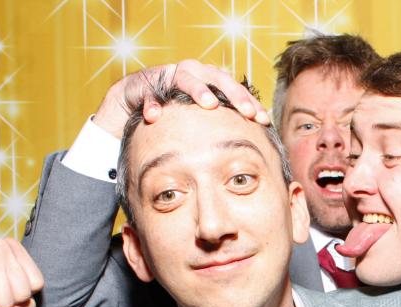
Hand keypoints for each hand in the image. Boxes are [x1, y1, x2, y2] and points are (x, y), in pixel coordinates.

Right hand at [92, 59, 269, 137]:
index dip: (250, 102)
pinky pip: (149, 94)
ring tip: (210, 104)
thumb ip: (223, 121)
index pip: (235, 88)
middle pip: (217, 78)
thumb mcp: (202, 114)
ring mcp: (168, 75)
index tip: (263, 119)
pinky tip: (156, 116)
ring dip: (199, 90)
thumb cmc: (178, 109)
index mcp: (210, 78)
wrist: (136, 97)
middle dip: (234, 95)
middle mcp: (193, 72)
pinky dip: (153, 104)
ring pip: (185, 78)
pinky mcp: (145, 84)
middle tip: (246, 112)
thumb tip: (252, 140)